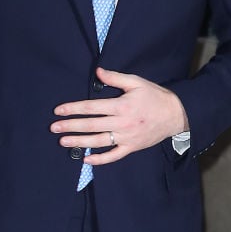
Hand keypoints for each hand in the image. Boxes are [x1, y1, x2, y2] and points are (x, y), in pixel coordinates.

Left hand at [50, 67, 188, 164]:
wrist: (176, 115)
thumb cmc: (154, 96)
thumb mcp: (136, 82)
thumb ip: (115, 78)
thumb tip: (97, 72)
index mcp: (121, 106)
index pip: (91, 108)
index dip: (73, 109)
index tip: (59, 111)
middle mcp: (122, 123)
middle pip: (91, 125)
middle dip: (70, 126)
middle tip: (54, 128)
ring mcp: (126, 137)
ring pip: (99, 142)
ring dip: (79, 143)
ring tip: (63, 142)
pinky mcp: (132, 147)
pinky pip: (113, 155)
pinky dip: (100, 159)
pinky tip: (86, 160)